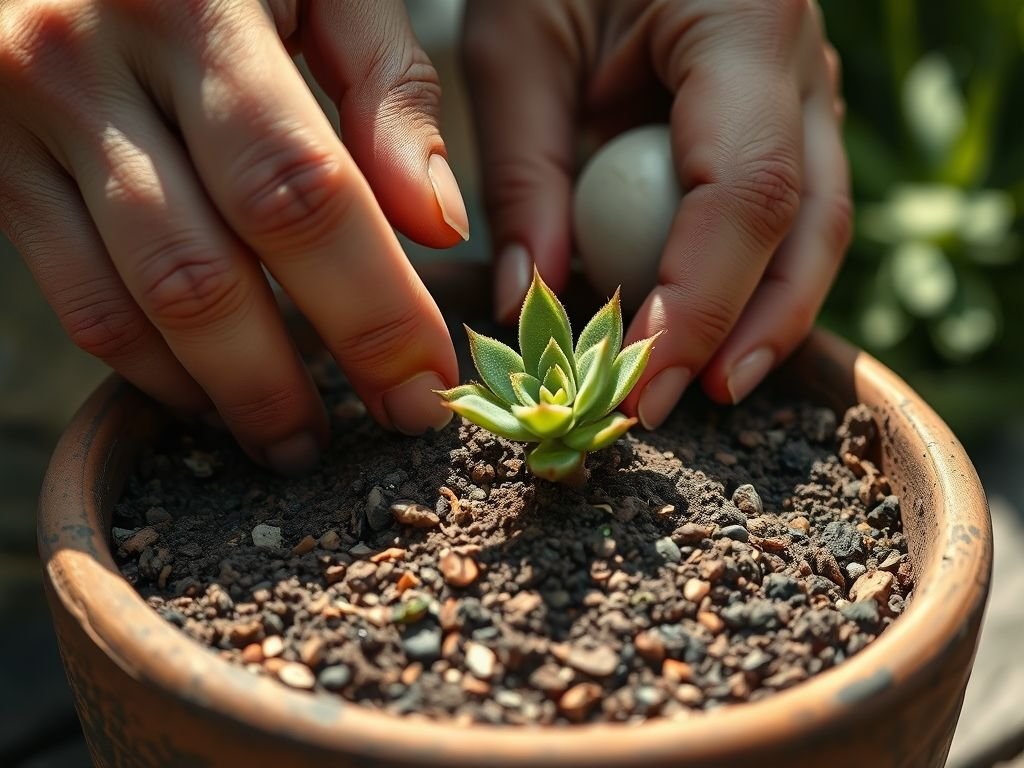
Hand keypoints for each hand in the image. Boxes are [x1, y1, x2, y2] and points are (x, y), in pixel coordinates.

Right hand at [0, 0, 468, 473]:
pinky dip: (148, 366)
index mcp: (198, 2)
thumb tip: (440, 228)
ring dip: (225, 392)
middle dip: (297, 378)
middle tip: (374, 427)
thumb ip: (386, 87)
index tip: (426, 384)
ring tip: (292, 437)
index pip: (303, 193)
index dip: (373, 307)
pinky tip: (208, 391)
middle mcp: (91, 58)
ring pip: (135, 305)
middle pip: (211, 271)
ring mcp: (23, 114)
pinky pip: (74, 299)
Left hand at [463, 0, 849, 426]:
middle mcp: (802, 59)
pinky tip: (706, 327)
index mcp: (745, 21)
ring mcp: (805, 88)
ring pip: (815, 226)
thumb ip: (524, 175)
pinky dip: (749, 277)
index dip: (699, 302)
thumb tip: (529, 305)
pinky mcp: (786, 115)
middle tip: (678, 404)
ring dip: (765, 316)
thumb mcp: (514, 45)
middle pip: (809, 223)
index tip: (639, 380)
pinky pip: (787, 212)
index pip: (746, 191)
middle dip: (751, 329)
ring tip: (707, 384)